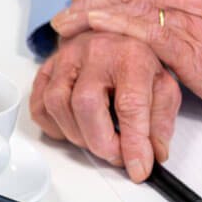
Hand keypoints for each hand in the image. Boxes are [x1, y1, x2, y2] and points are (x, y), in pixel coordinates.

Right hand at [32, 31, 181, 180]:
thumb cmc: (135, 60)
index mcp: (131, 55)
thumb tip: (154, 154)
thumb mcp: (162, 85)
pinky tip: (74, 126)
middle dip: (100, 142)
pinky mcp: (46, 71)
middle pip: (86, 106)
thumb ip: (161, 121)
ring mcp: (66, 60)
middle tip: (115, 156)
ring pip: (58, 107)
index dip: (133, 142)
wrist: (111, 34)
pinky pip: (39, 108)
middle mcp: (95, 52)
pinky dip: (55, 127)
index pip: (130, 104)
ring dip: (76, 135)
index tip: (137, 167)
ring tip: (96, 138)